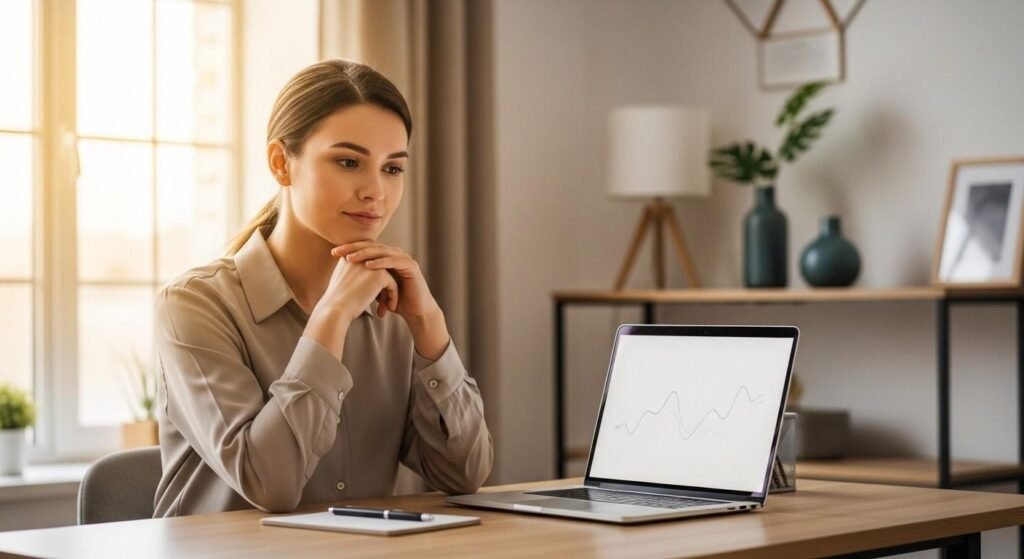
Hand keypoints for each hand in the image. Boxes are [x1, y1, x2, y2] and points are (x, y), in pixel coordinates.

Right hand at [320, 250, 398, 321]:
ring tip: (386, 306)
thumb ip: (352, 273)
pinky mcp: (380, 274)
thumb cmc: (336, 302)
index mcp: (349, 255)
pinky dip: (393, 297)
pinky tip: (389, 309)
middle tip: (385, 301)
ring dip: (388, 292)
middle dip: (384, 285)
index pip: (369, 263)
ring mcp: (371, 263)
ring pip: (388, 277)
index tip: (374, 294)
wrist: (335, 310)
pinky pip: (392, 285)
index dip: (374, 278)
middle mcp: (360, 255)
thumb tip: (363, 276)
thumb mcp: (342, 281)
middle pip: (379, 269)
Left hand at [332, 242, 449, 359]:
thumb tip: (342, 274)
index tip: (333, 253)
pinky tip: (368, 265)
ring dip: (365, 254)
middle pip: (372, 246)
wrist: (415, 312)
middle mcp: (394, 254)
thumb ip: (364, 278)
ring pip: (382, 251)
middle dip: (353, 248)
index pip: (365, 248)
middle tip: (338, 251)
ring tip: (351, 258)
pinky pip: (394, 261)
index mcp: (386, 257)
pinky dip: (381, 262)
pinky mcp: (411, 266)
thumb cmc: (395, 301)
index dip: (349, 249)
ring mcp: (404, 258)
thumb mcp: (375, 288)